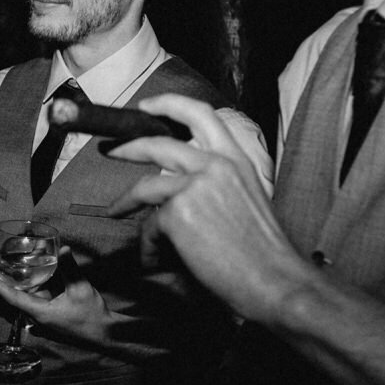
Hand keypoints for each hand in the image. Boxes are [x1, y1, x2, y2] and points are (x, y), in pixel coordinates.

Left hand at [0, 246, 117, 348]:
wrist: (105, 335)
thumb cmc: (92, 316)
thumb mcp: (81, 289)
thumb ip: (70, 268)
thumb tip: (63, 248)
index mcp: (40, 313)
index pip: (12, 297)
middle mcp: (38, 316)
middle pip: (19, 294)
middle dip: (12, 277)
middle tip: (3, 259)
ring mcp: (45, 317)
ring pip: (30, 294)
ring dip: (27, 279)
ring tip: (22, 259)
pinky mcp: (52, 315)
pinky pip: (40, 297)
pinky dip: (38, 284)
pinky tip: (41, 271)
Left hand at [105, 93, 309, 323]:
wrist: (273, 280)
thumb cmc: (263, 252)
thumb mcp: (248, 200)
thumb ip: (218, 185)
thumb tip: (182, 191)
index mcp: (236, 159)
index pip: (201, 114)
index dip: (169, 104)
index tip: (147, 105)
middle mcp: (216, 165)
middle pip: (158, 142)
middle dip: (128, 146)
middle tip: (110, 149)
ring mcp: (196, 185)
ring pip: (146, 187)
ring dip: (125, 200)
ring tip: (116, 211)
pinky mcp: (179, 212)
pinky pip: (151, 226)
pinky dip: (149, 245)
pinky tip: (155, 259)